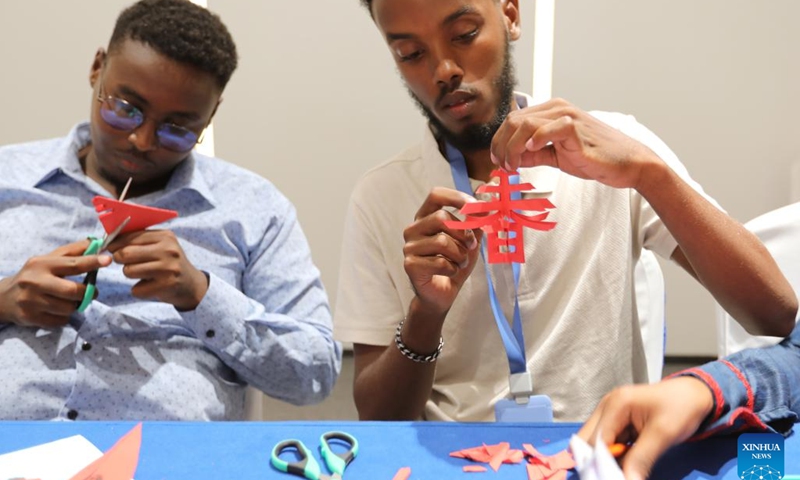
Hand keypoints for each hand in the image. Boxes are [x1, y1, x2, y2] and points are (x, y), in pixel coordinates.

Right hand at [0, 240, 111, 327]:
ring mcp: (31, 302)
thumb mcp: (48, 259)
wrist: (5, 297)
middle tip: (90, 291)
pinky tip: (56, 309)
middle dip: (86, 292)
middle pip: (73, 291)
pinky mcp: (31, 318)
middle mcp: (34, 282)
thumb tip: (97, 244)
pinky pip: (61, 321)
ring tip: (68, 300)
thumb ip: (73, 252)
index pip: (72, 264)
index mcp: (41, 264)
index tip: (107, 260)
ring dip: (75, 305)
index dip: (92, 262)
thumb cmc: (34, 275)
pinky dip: (64, 316)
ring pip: (69, 308)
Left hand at [107, 230, 207, 310]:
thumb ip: (140, 240)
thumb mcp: (161, 245)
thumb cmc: (169, 263)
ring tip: (141, 274)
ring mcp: (168, 268)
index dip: (115, 243)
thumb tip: (109, 239)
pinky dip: (139, 290)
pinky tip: (149, 286)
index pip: (131, 236)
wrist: (191, 284)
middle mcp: (168, 250)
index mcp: (165, 236)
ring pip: (128, 271)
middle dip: (119, 258)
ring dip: (130, 274)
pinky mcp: (166, 285)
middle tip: (125, 262)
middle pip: (126, 253)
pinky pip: (137, 289)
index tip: (111, 248)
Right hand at [403, 187, 482, 315]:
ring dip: (460, 255)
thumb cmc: (454, 263)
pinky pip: (439, 262)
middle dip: (463, 233)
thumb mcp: (470, 240)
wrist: (443, 294)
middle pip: (440, 217)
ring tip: (460, 263)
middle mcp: (413, 229)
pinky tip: (449, 273)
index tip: (475, 206)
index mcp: (426, 217)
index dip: (457, 197)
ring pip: (442, 241)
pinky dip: (452, 269)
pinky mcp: (410, 264)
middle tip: (471, 246)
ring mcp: (409, 247)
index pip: (436, 195)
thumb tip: (488, 205)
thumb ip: (476, 222)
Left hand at [490, 98, 661, 189]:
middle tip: (503, 166)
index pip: (513, 120)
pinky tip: (531, 153)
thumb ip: (535, 154)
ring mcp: (567, 116)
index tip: (498, 161)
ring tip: (513, 166)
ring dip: (512, 148)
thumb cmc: (595, 158)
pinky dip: (534, 141)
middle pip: (513, 121)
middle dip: (501, 146)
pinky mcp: (576, 128)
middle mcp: (557, 108)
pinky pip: (547, 129)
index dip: (499, 141)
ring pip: (524, 124)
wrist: (627, 164)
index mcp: (551, 111)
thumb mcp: (557, 156)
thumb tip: (513, 159)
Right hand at [577, 377, 714, 479]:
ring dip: (609, 459)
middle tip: (616, 474)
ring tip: (626, 469)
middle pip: (588, 440)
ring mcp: (610, 414)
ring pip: (597, 443)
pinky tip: (629, 462)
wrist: (694, 395)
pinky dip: (616, 455)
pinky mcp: (617, 421)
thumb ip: (641, 459)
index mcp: (616, 405)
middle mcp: (607, 407)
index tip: (612, 477)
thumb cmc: (680, 409)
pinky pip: (609, 442)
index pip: (596, 440)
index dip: (600, 463)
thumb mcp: (663, 435)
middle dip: (599, 460)